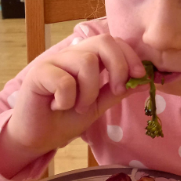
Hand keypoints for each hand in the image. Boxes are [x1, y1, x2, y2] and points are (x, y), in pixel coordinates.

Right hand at [0, 35, 145, 177]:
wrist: (37, 138)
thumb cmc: (65, 119)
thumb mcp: (98, 106)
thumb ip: (116, 91)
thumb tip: (144, 80)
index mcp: (86, 59)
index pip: (112, 42)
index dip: (129, 55)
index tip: (139, 76)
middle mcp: (70, 55)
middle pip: (102, 42)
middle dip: (118, 66)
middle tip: (114, 90)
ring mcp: (53, 62)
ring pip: (86, 61)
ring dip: (89, 91)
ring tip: (78, 106)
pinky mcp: (38, 73)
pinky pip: (64, 80)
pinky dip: (67, 98)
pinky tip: (57, 105)